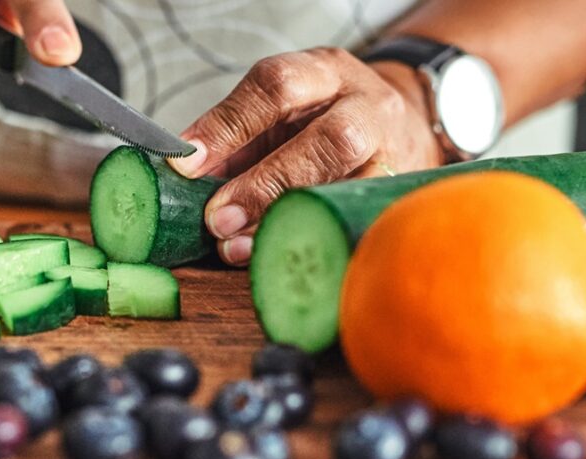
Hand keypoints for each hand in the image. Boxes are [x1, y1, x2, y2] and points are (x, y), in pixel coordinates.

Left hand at [168, 48, 445, 265]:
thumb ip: (235, 142)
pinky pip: (357, 223)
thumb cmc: (323, 120)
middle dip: (265, 183)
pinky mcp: (399, 194)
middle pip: (328, 139)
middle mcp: (367, 106)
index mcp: (324, 72)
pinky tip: (280, 258)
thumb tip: (183, 179)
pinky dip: (312, 242)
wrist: (401, 125)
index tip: (188, 164)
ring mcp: (392, 152)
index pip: (276, 86)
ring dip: (286, 220)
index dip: (228, 126)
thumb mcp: (280, 114)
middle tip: (217, 218)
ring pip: (349, 185)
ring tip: (238, 247)